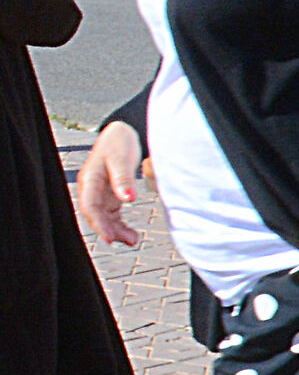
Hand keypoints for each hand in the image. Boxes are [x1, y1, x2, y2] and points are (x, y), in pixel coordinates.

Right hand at [78, 121, 143, 246]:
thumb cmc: (119, 142)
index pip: (89, 206)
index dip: (97, 223)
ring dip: (116, 231)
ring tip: (133, 239)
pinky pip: (113, 216)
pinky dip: (121, 226)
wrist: (122, 134)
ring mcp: (101, 194)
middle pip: (95, 215)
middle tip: (125, 240)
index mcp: (90, 179)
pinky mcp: (110, 197)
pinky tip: (132, 235)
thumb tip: (128, 198)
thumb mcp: (122, 159)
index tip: (108, 237)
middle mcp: (92, 189)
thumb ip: (124, 179)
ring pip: (104, 218)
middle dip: (108, 230)